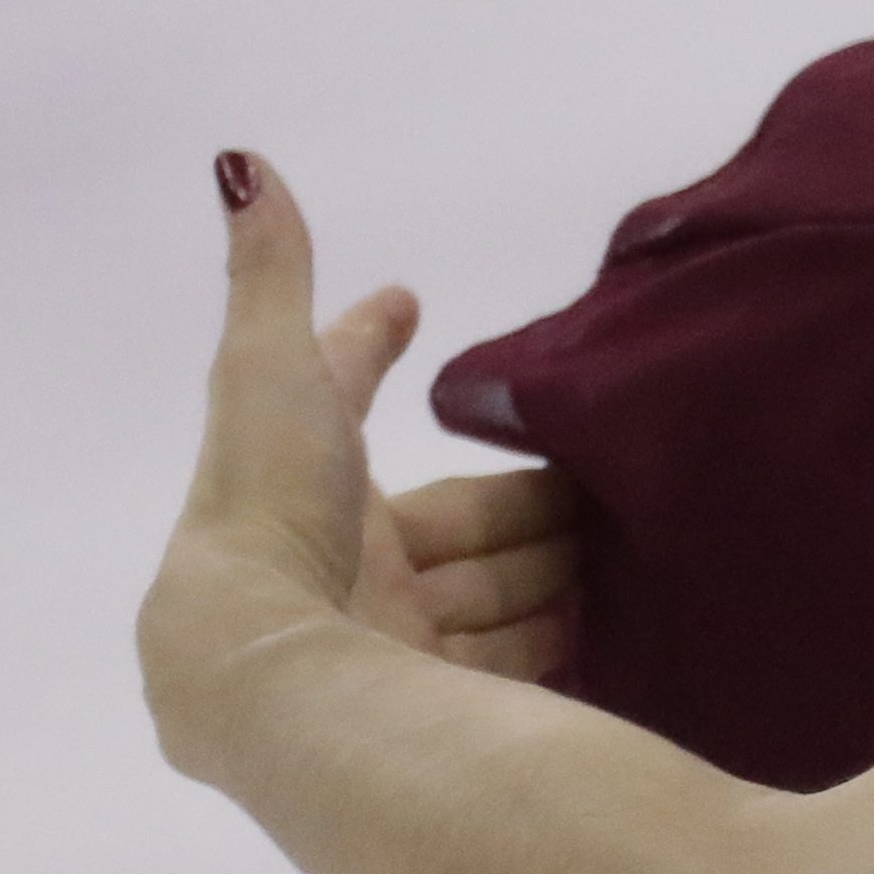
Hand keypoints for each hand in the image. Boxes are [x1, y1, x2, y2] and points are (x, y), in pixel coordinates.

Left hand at [141, 153, 572, 770]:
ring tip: (632, 544)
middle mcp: (349, 574)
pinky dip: (572, 636)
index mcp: (308, 493)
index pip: (348, 406)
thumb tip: (241, 163)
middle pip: (458, 519)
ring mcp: (400, 650)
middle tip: (601, 473)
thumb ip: (274, 278)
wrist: (270, 673)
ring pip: (497, 591)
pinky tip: (623, 619)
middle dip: (523, 497)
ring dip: (556, 566)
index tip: (404, 300)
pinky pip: (526, 663)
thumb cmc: (272, 510)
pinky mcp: (452, 710)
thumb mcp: (274, 375)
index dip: (370, 351)